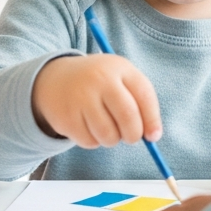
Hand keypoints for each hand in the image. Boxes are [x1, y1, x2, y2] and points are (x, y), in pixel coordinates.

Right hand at [31, 54, 162, 147]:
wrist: (56, 79)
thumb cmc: (100, 84)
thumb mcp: (121, 80)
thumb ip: (141, 103)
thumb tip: (153, 136)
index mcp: (119, 68)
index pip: (144, 96)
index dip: (152, 120)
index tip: (153, 136)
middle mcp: (99, 79)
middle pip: (128, 117)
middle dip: (133, 135)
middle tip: (130, 137)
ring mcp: (80, 97)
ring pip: (109, 135)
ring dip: (112, 140)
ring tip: (106, 128)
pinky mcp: (66, 117)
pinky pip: (89, 142)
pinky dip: (93, 141)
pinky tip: (88, 126)